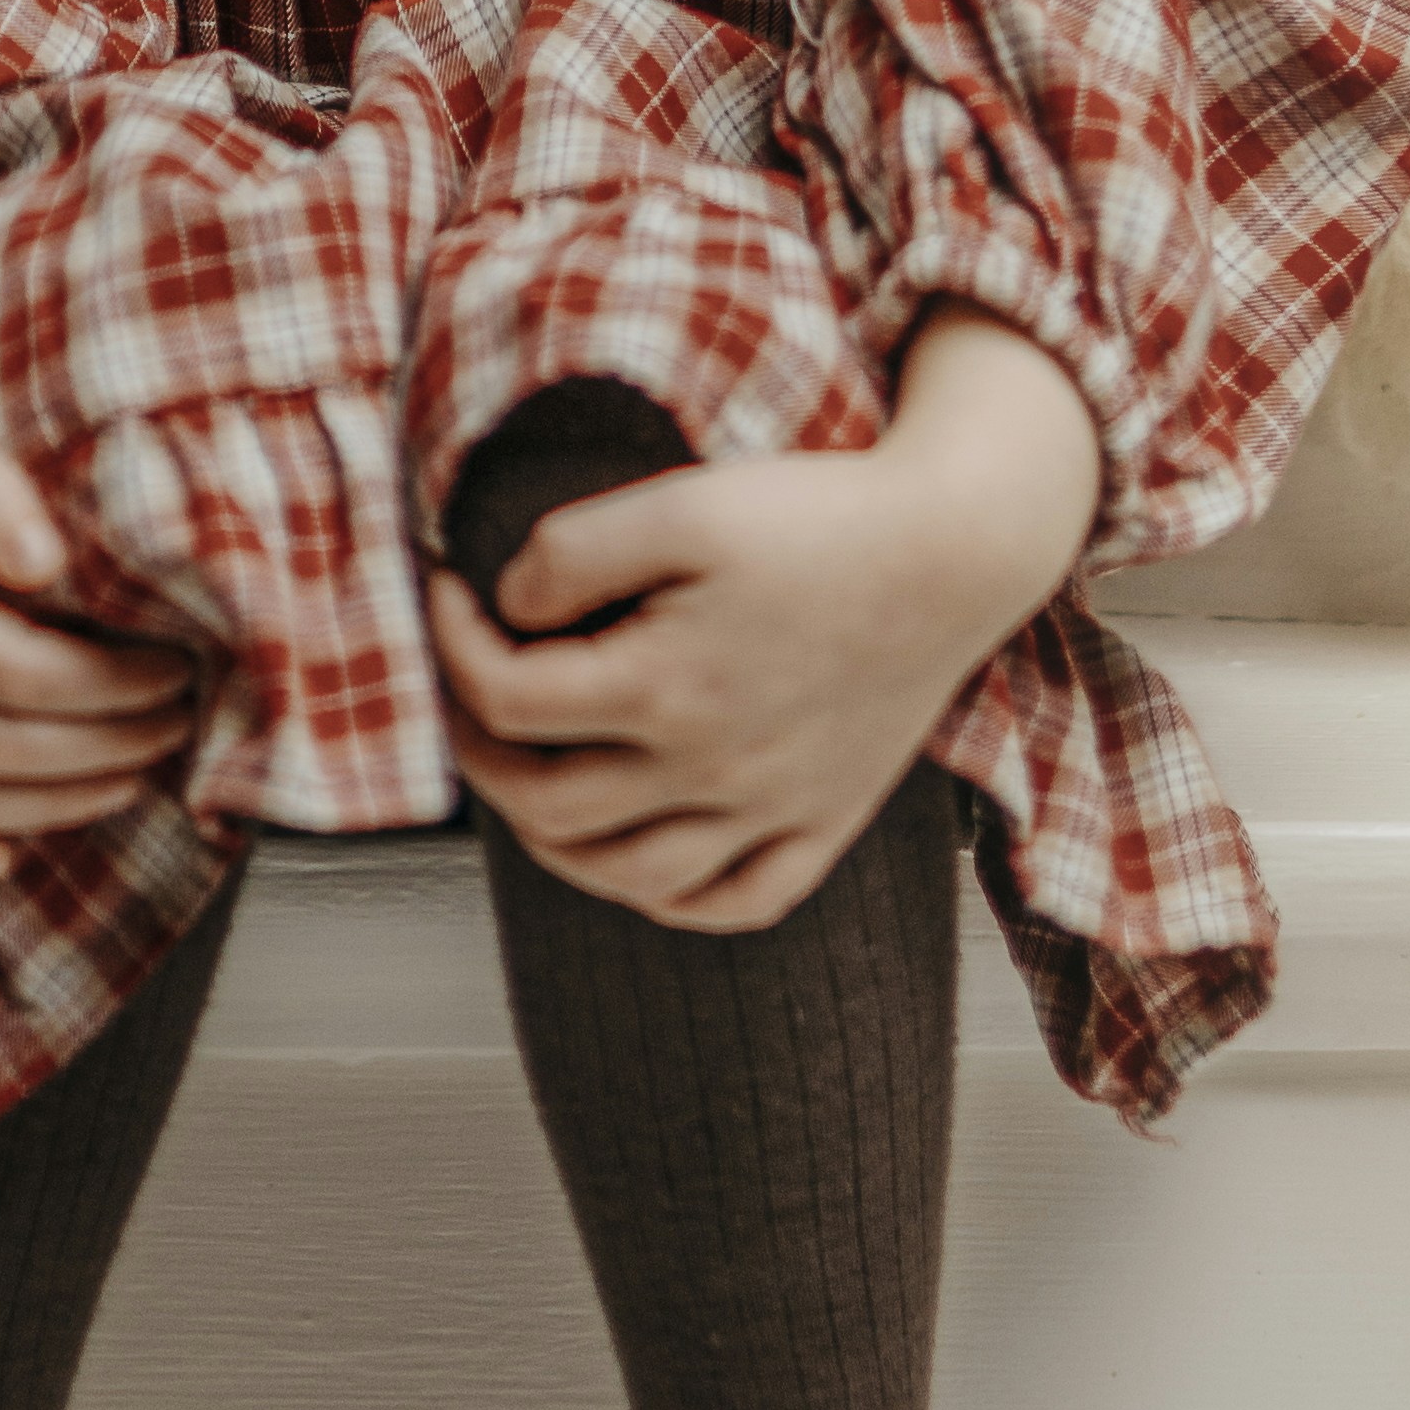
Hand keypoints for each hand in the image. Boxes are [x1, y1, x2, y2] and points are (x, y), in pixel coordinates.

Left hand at [432, 310, 1103, 931]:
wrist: (958, 550)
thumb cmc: (820, 518)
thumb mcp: (681, 505)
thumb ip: (572, 555)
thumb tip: (507, 610)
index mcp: (662, 691)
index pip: (505, 699)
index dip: (451, 641)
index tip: (451, 588)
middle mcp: (709, 773)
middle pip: (545, 805)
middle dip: (479, 752)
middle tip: (467, 691)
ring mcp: (770, 811)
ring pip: (625, 877)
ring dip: (550, 840)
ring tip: (526, 781)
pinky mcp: (824, 822)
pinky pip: (734, 904)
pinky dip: (670, 900)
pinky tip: (638, 860)